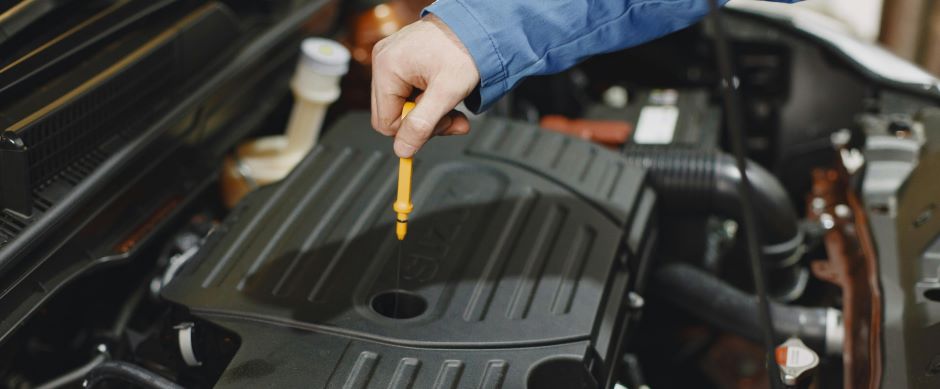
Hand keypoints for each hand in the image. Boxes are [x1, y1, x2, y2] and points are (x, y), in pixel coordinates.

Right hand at [371, 14, 479, 157]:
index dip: (414, 131)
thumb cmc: (464, 49)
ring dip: (430, 111)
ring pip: (402, 104)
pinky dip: (428, 96)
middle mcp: (383, 60)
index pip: (386, 123)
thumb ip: (422, 125)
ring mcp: (390, 57)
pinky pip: (407, 90)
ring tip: (451, 101)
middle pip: (393, 114)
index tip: (441, 124)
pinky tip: (443, 90)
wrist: (477, 25)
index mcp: (387, 68)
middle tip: (452, 116)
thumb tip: (402, 150)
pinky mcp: (401, 58)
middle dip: (425, 121)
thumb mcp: (447, 93)